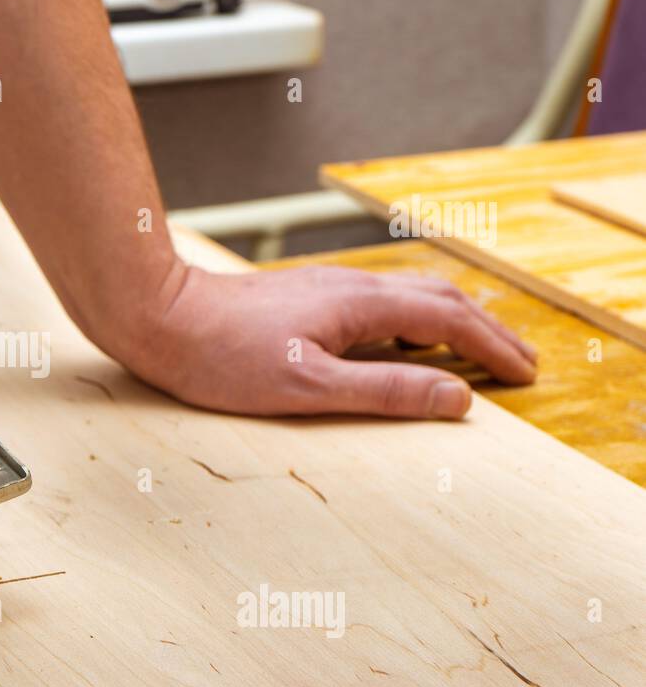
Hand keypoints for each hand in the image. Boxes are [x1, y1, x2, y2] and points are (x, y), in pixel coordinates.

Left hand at [118, 262, 536, 418]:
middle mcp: (351, 287)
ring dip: (452, 321)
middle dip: (486, 329)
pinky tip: (400, 341)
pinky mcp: (305, 298)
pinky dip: (413, 320)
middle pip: (440, 298)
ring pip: (410, 295)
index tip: (526, 374)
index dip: (495, 347)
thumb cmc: (222, 357)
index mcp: (362, 305)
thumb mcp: (308, 388)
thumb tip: (455, 399)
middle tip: (519, 361)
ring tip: (475, 349)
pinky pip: (380, 302)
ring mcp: (327, 288)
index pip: (452, 320)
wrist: (159, 316)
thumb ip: (385, 392)